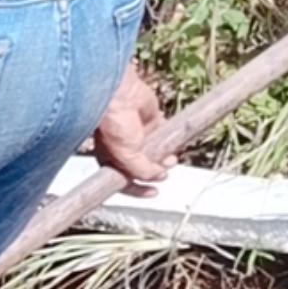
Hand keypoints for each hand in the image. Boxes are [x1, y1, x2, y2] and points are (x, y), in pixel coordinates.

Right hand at [92, 64, 174, 192]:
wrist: (119, 95)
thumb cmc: (112, 123)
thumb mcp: (125, 157)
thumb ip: (142, 171)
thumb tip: (159, 175)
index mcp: (111, 160)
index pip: (125, 181)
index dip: (139, 189)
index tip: (153, 192)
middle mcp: (124, 149)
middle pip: (143, 167)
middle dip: (155, 172)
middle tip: (164, 173)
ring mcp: (138, 135)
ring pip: (156, 152)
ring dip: (165, 158)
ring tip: (172, 159)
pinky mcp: (151, 121)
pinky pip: (165, 133)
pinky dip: (172, 139)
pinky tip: (175, 143)